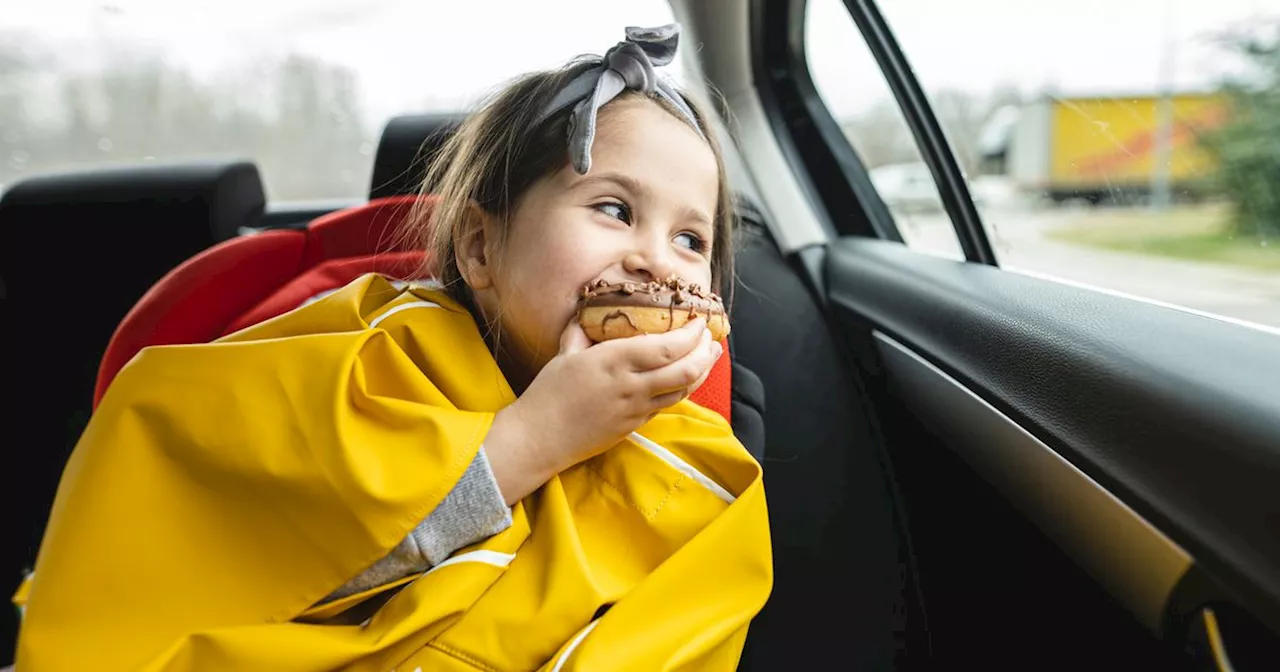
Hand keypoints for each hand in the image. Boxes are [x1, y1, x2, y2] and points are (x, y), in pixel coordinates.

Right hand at [483, 317, 721, 504]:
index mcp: (614, 360)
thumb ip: (582, 330)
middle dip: (705, 353)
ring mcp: (636, 409)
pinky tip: (685, 378)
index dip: (691, 334)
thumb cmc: (547, 394)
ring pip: (683, 391)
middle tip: (712, 340)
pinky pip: (667, 405)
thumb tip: (592, 312)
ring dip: (701, 372)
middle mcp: (631, 385)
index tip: (699, 321)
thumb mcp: (564, 353)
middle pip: (685, 369)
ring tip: (710, 357)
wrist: (539, 439)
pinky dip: (682, 389)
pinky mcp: (635, 426)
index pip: (667, 346)